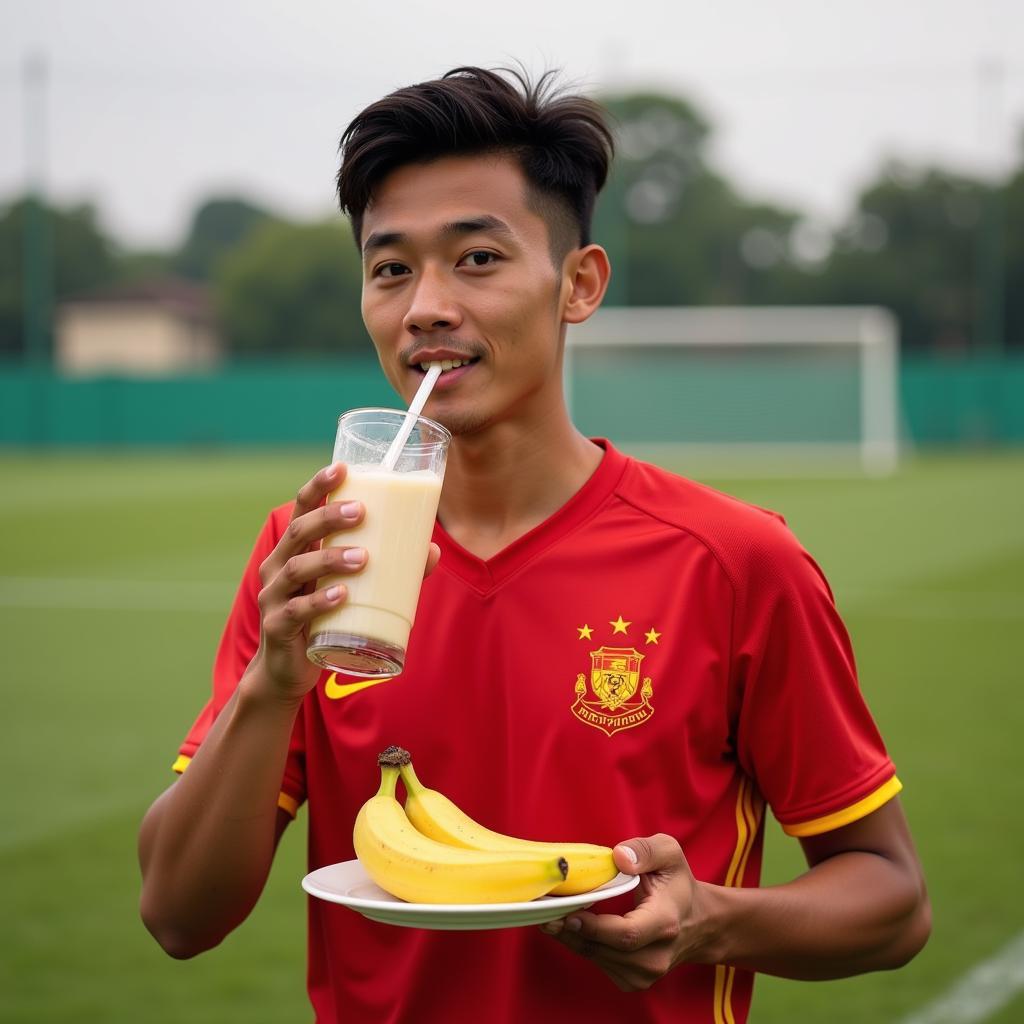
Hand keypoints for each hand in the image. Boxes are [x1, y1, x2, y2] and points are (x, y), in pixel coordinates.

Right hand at [247, 463, 440, 704]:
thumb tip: (432, 550)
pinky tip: (341, 596)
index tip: (342, 468)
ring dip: (330, 558)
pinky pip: (296, 611)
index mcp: (294, 549)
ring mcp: (274, 597)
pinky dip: (319, 602)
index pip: (301, 508)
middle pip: (299, 531)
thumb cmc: (323, 618)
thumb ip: (390, 569)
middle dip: (329, 517)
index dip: (319, 486)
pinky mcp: (277, 628)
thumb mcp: (351, 588)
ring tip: (363, 558)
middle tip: (361, 511)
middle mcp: (278, 566)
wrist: (288, 670)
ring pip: (298, 569)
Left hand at [540, 834, 710, 991]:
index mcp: (665, 922)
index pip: (626, 934)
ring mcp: (646, 973)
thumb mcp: (670, 853)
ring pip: (597, 958)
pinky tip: (571, 927)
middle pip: (604, 949)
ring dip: (570, 938)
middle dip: (570, 931)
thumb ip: (645, 850)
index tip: (566, 912)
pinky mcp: (634, 981)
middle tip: (543, 912)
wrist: (698, 922)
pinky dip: (581, 945)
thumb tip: (618, 857)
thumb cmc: (677, 883)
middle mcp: (657, 955)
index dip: (593, 926)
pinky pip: (599, 963)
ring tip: (549, 916)